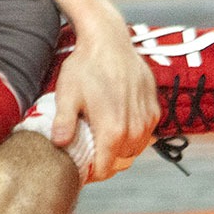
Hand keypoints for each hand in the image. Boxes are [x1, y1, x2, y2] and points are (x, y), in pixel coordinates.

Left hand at [54, 28, 158, 182]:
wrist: (109, 41)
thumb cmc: (85, 66)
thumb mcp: (67, 94)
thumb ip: (63, 123)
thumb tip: (58, 144)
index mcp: (112, 130)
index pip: (105, 169)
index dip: (93, 172)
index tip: (82, 167)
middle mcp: (134, 128)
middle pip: (121, 162)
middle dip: (106, 161)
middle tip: (90, 152)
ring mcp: (147, 118)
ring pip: (135, 149)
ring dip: (121, 149)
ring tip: (102, 139)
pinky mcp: (155, 109)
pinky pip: (145, 134)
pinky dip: (133, 134)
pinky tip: (118, 123)